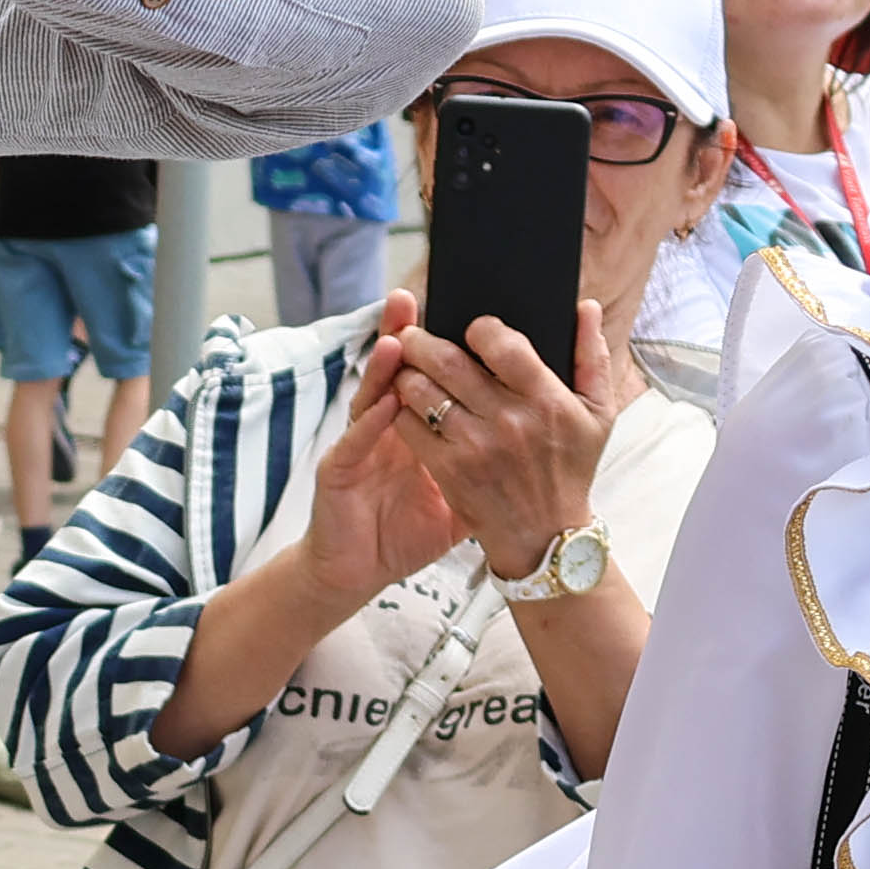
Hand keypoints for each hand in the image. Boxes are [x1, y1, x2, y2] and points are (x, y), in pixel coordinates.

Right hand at [302, 313, 485, 610]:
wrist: (360, 569)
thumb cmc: (409, 530)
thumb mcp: (459, 492)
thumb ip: (487, 456)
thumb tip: (531, 426)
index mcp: (414, 425)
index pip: (420, 374)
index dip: (430, 342)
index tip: (454, 310)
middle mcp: (382, 425)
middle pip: (391, 372)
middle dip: (404, 335)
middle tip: (414, 299)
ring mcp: (359, 444)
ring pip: (369, 395)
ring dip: (382, 367)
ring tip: (400, 339)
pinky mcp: (338, 470)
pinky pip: (355, 441)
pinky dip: (370, 420)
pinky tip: (385, 402)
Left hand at [400, 299, 617, 577]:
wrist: (546, 536)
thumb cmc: (571, 468)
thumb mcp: (598, 413)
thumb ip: (593, 356)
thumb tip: (586, 306)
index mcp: (546, 400)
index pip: (501, 343)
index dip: (479, 327)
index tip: (472, 329)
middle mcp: (508, 421)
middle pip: (448, 360)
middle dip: (422, 339)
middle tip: (414, 333)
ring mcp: (474, 447)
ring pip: (421, 389)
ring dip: (406, 371)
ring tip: (406, 365)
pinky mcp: (448, 471)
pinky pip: (409, 426)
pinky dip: (400, 408)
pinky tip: (404, 402)